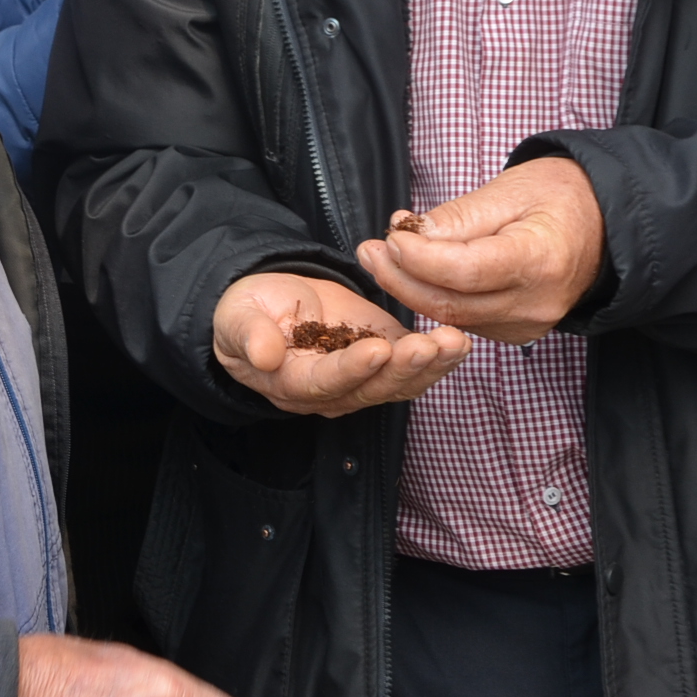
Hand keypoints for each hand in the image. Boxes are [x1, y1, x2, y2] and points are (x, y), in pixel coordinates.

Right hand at [213, 273, 468, 417]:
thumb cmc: (247, 313)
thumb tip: (263, 355)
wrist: (270, 305)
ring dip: (431, 365)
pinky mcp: (386, 359)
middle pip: (373, 388)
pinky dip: (440, 357)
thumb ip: (249, 336)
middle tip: (429, 346)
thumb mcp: (236, 318)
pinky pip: (415, 366)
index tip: (378, 349)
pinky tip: (460, 341)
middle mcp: (334, 392)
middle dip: (404, 368)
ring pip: (401, 382)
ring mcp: (364, 379)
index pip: (326, 382)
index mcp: (293, 385)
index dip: (352, 369)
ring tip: (455, 343)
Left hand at [357, 157, 604, 344]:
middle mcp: (536, 304)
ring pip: (452, 317)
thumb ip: (459, 218)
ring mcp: (528, 325)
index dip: (420, 258)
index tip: (391, 236)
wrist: (605, 226)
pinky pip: (465, 320)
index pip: (466, 272)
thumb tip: (408, 236)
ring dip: (410, 288)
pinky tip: (414, 272)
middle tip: (369, 250)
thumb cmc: (561, 197)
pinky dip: (434, 298)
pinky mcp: (517, 332)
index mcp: (541, 261)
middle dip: (400, 278)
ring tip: (380, 256)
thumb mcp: (511, 190)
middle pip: (451, 304)